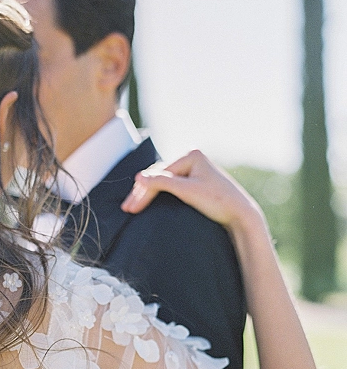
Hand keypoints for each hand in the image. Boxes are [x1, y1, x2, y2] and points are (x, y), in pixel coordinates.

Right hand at [121, 150, 262, 231]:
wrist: (240, 214)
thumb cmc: (218, 202)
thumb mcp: (187, 192)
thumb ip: (162, 183)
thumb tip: (138, 177)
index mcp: (191, 154)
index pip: (159, 174)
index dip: (143, 192)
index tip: (130, 209)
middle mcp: (193, 158)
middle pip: (160, 176)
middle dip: (143, 193)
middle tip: (127, 209)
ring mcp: (195, 170)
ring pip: (164, 182)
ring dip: (148, 194)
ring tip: (134, 207)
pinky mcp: (197, 182)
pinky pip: (172, 186)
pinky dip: (159, 195)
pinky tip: (149, 202)